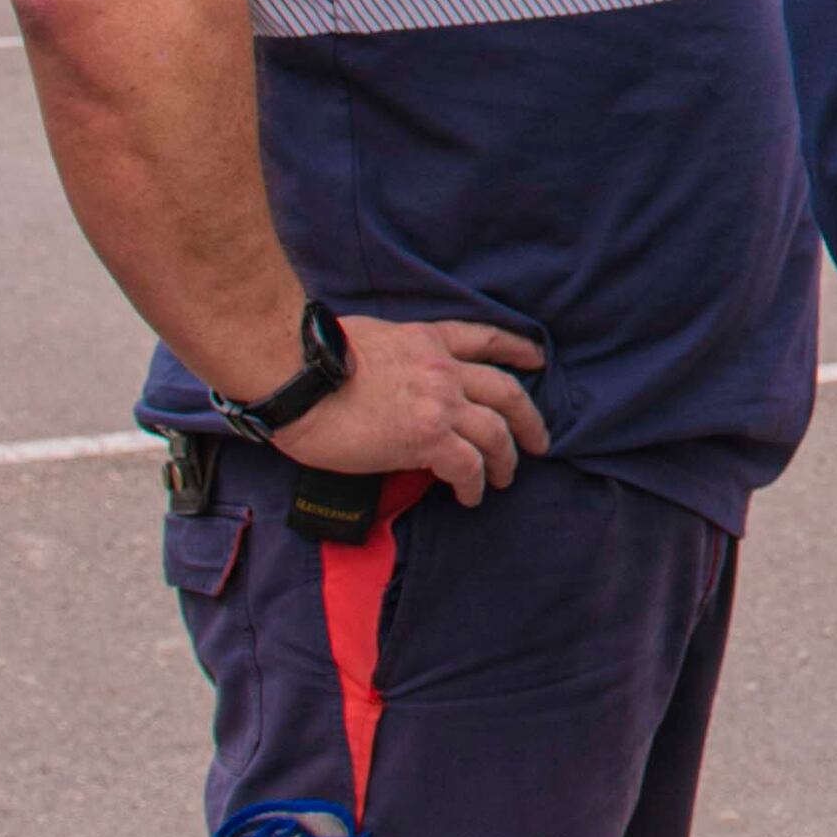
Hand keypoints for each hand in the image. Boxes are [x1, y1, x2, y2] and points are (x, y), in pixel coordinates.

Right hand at [278, 317, 549, 506]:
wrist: (297, 378)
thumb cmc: (313, 361)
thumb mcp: (373, 340)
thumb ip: (401, 357)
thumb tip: (399, 381)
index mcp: (429, 340)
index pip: (486, 339)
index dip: (518, 350)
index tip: (538, 360)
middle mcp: (444, 369)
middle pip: (508, 392)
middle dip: (529, 419)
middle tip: (539, 441)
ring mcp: (439, 403)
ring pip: (496, 433)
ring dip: (506, 459)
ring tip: (504, 478)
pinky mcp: (426, 438)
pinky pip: (467, 466)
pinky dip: (474, 484)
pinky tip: (470, 496)